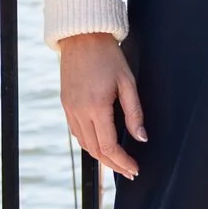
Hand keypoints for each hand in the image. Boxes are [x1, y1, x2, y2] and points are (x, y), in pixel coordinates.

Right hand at [59, 33, 145, 178]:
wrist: (82, 36)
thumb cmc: (108, 56)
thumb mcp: (128, 82)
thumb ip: (134, 113)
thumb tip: (142, 138)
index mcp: (96, 107)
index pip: (109, 146)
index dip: (123, 162)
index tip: (135, 169)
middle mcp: (79, 111)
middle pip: (95, 151)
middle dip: (113, 165)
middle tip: (129, 172)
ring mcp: (69, 109)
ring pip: (84, 144)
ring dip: (101, 157)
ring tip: (118, 162)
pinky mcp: (65, 105)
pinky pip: (76, 133)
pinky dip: (89, 144)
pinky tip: (101, 145)